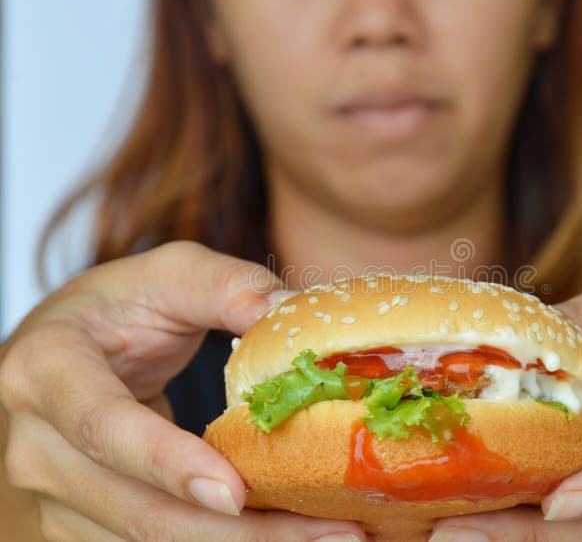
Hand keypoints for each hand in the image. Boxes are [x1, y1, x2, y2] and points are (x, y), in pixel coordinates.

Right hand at [0, 241, 366, 541]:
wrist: (68, 347)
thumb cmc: (118, 307)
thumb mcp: (168, 275)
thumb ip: (226, 286)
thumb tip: (288, 311)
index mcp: (47, 370)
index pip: (105, 427)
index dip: (168, 463)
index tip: (236, 491)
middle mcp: (37, 446)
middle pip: (139, 509)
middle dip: (241, 532)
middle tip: (334, 530)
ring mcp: (55, 495)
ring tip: (329, 535)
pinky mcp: (81, 522)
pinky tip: (287, 533)